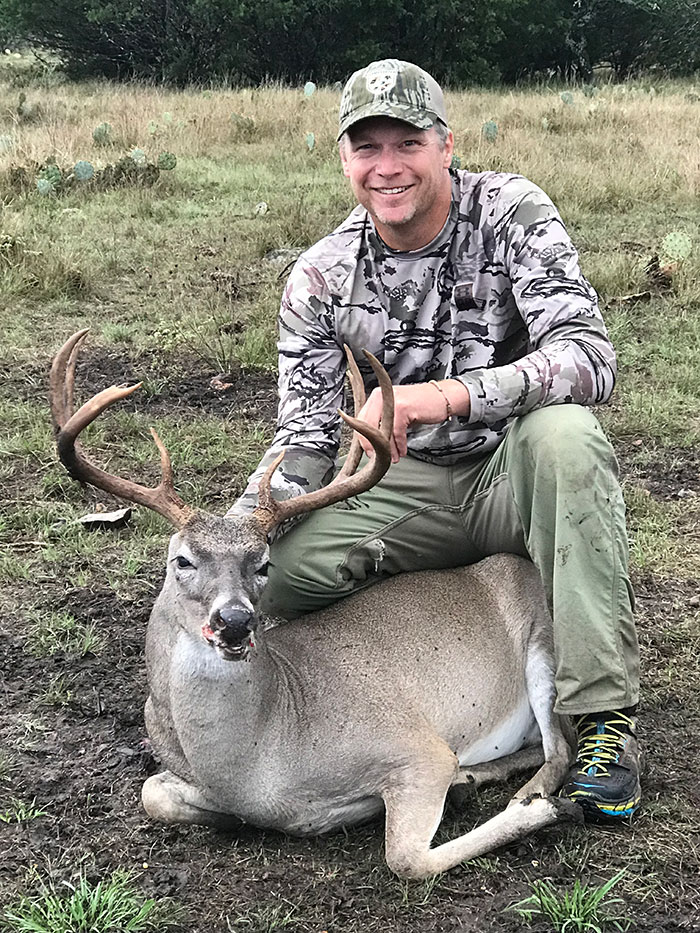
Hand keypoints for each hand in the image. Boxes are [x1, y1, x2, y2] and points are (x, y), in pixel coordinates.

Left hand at [355, 380, 470, 462]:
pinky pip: (397, 433)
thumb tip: (370, 442)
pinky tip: (402, 451)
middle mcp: (382, 396)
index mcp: (377, 396)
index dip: (363, 437)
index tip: (368, 451)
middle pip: (368, 425)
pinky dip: (400, 445)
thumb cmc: (419, 405)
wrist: (442, 398)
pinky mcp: (404, 408)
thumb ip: (382, 421)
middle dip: (372, 445)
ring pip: (383, 431)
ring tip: (393, 458)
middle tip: (377, 457)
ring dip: (388, 449)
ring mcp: (392, 401)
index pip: (361, 419)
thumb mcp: (396, 411)